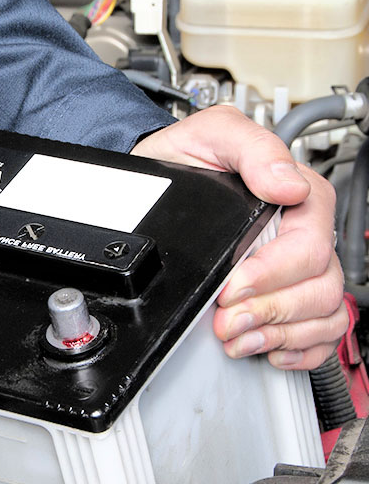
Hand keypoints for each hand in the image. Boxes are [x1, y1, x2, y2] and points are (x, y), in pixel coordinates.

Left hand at [132, 105, 346, 370]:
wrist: (158, 180)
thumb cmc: (186, 157)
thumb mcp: (211, 134)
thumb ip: (251, 147)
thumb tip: (286, 184)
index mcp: (296, 195)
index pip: (310, 245)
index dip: (272, 273)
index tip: (233, 287)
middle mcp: (301, 233)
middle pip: (320, 286)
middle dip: (272, 310)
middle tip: (227, 320)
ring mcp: (295, 267)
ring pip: (324, 313)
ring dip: (281, 334)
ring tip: (238, 337)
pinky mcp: (283, 292)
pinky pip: (319, 333)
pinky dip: (299, 349)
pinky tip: (268, 347)